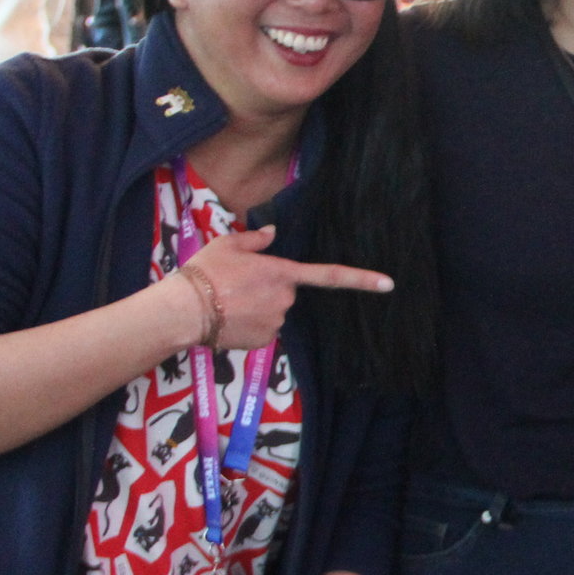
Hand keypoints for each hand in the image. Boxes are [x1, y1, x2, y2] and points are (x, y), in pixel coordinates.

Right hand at [183, 226, 393, 350]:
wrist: (184, 311)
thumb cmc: (204, 273)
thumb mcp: (227, 245)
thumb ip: (254, 240)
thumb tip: (272, 233)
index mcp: (282, 272)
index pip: (330, 276)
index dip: (362, 279)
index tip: (388, 284)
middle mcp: (285, 299)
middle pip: (284, 293)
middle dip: (267, 289)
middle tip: (235, 286)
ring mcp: (277, 322)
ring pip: (273, 312)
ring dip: (256, 309)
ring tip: (227, 303)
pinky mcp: (265, 341)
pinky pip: (263, 331)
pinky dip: (249, 326)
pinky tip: (228, 320)